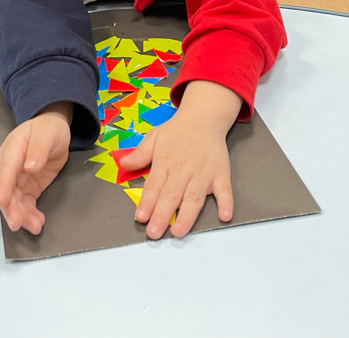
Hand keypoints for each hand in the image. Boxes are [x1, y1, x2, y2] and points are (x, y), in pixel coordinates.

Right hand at [0, 103, 71, 234]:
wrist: (53, 130)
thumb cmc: (47, 128)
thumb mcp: (46, 133)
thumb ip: (38, 149)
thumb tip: (30, 165)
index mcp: (12, 150)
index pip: (5, 170)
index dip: (3, 187)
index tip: (2, 201)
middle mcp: (11, 167)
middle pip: (5, 190)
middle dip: (10, 208)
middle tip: (17, 222)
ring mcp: (18, 179)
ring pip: (14, 201)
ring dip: (21, 215)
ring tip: (33, 226)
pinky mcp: (27, 188)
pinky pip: (25, 204)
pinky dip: (29, 215)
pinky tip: (37, 222)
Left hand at [117, 81, 240, 238]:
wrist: (204, 117)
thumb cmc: (177, 131)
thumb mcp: (154, 137)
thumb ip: (140, 154)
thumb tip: (123, 163)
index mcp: (165, 163)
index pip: (154, 185)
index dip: (147, 202)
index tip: (141, 217)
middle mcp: (183, 170)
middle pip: (172, 195)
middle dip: (162, 215)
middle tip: (154, 233)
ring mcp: (203, 173)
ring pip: (194, 197)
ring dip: (187, 215)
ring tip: (178, 231)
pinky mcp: (220, 173)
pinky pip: (224, 190)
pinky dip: (226, 202)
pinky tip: (224, 216)